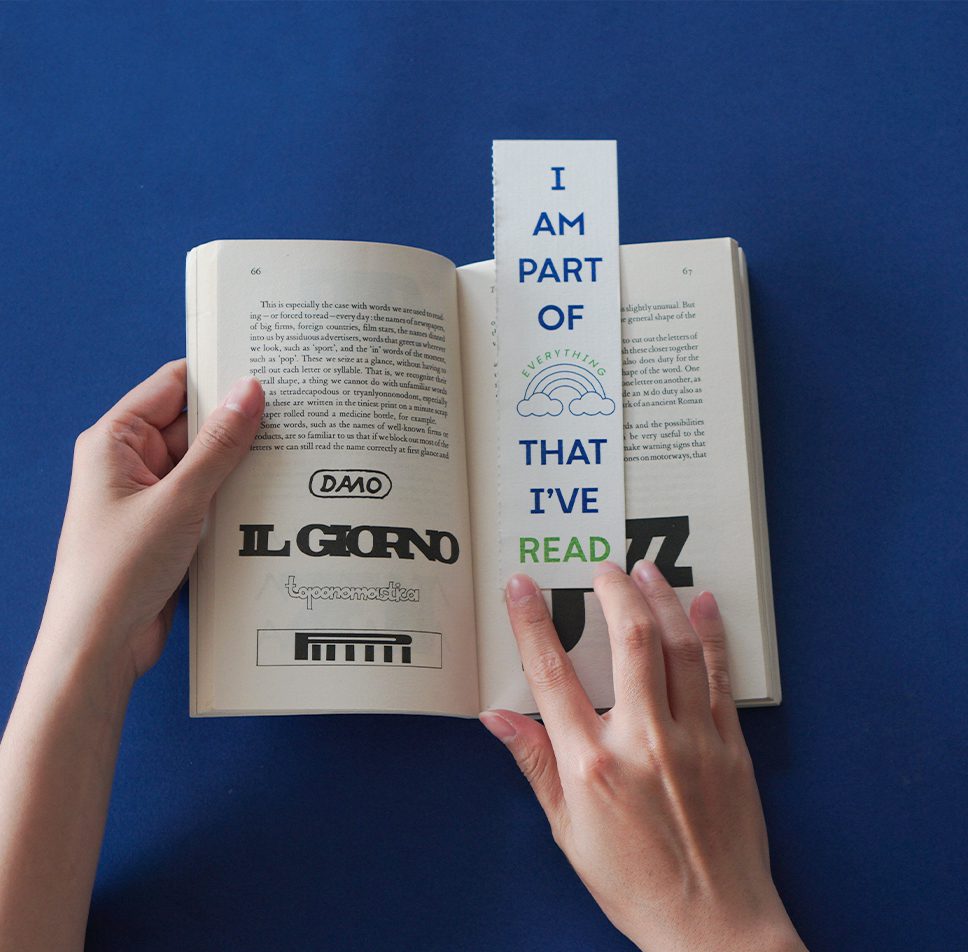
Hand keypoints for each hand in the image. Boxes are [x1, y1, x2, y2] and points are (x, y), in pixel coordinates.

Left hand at [43, 359, 263, 682]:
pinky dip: (234, 492)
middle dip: (238, 422)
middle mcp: (130, 461)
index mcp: (115, 440)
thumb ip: (219, 445)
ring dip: (240, 461)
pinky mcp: (169, 525)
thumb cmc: (118, 571)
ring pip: (206, 461)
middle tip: (293, 414)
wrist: (101, 645)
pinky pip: (208, 494)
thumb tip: (249, 390)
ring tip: (290, 451)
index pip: (172, 385)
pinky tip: (270, 492)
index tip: (266, 369)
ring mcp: (151, 495)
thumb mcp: (179, 500)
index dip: (217, 375)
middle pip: (194, 424)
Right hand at [481, 562, 804, 951]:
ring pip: (678, 646)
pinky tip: (704, 605)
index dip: (532, 621)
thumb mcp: (568, 830)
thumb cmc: (634, 884)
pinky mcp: (729, 745)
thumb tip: (496, 717)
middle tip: (602, 567)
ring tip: (647, 570)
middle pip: (628, 640)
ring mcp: (692, 739)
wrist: (713, 928)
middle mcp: (643, 741)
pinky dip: (712, 634)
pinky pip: (720, 675)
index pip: (552, 674)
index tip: (522, 585)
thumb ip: (534, 763)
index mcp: (592, 764)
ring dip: (661, 598)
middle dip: (612, 590)